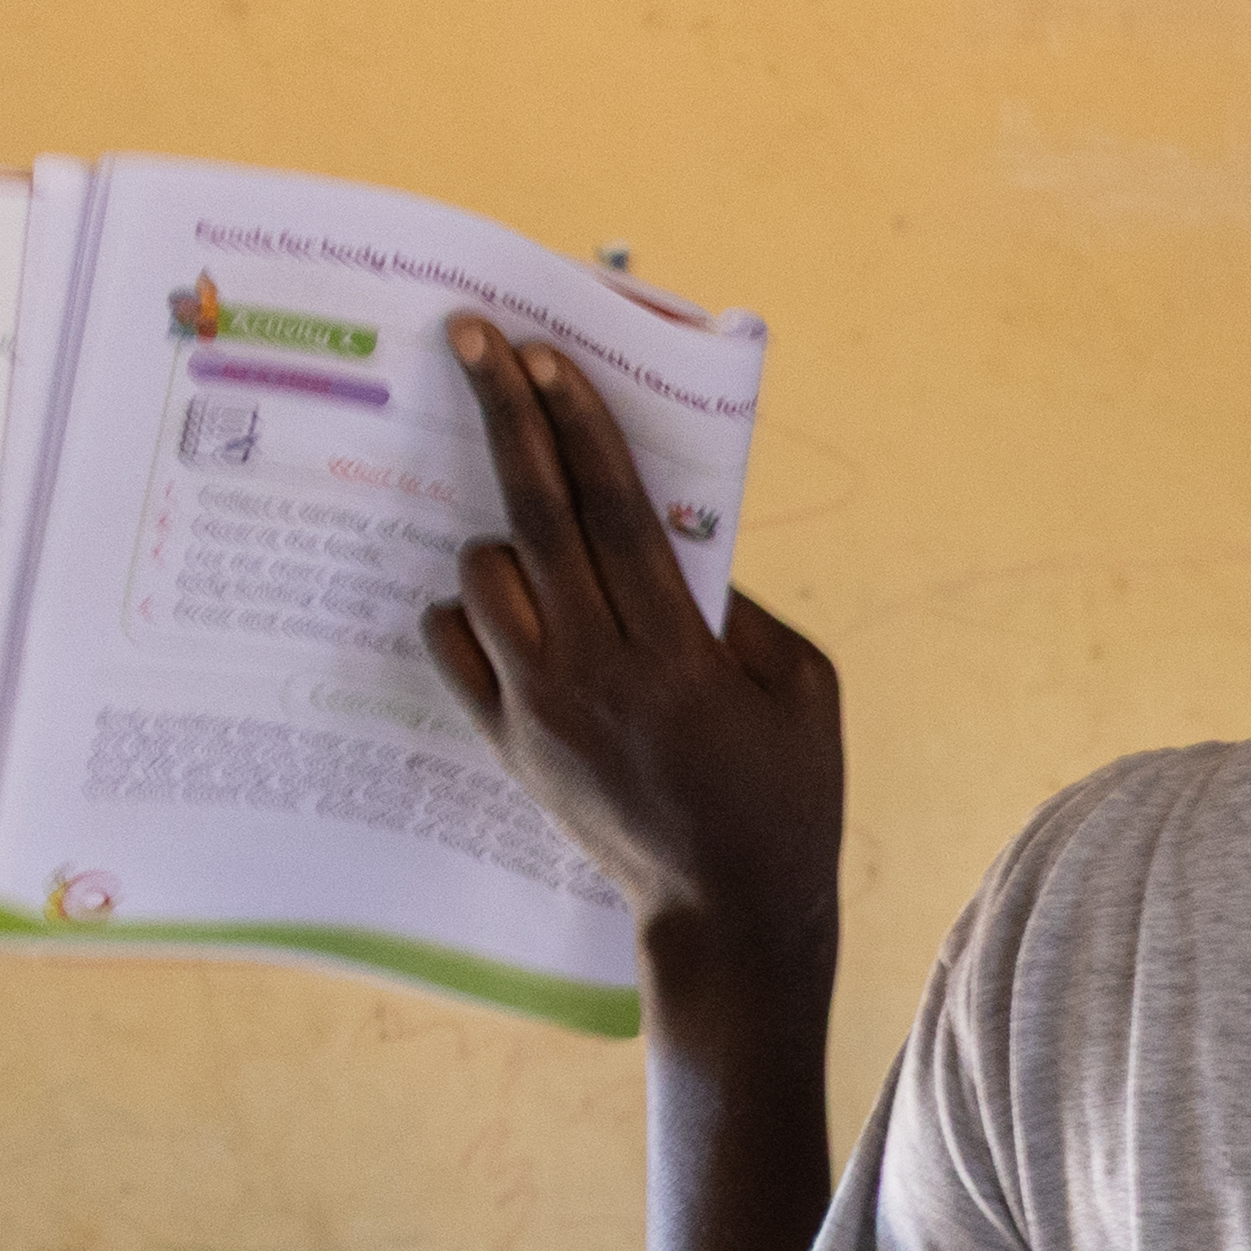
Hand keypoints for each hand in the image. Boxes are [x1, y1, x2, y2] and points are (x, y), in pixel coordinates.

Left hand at [420, 324, 841, 972]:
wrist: (726, 910)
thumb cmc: (784, 793)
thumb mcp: (800, 690)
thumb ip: (738, 609)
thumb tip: (672, 536)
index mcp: (680, 654)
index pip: (615, 512)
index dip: (578, 424)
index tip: (545, 353)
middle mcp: (596, 671)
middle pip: (536, 516)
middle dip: (506, 416)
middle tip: (474, 340)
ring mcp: (539, 707)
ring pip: (481, 575)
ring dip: (500, 537)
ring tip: (530, 539)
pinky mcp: (507, 741)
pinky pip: (450, 643)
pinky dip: (466, 611)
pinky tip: (501, 609)